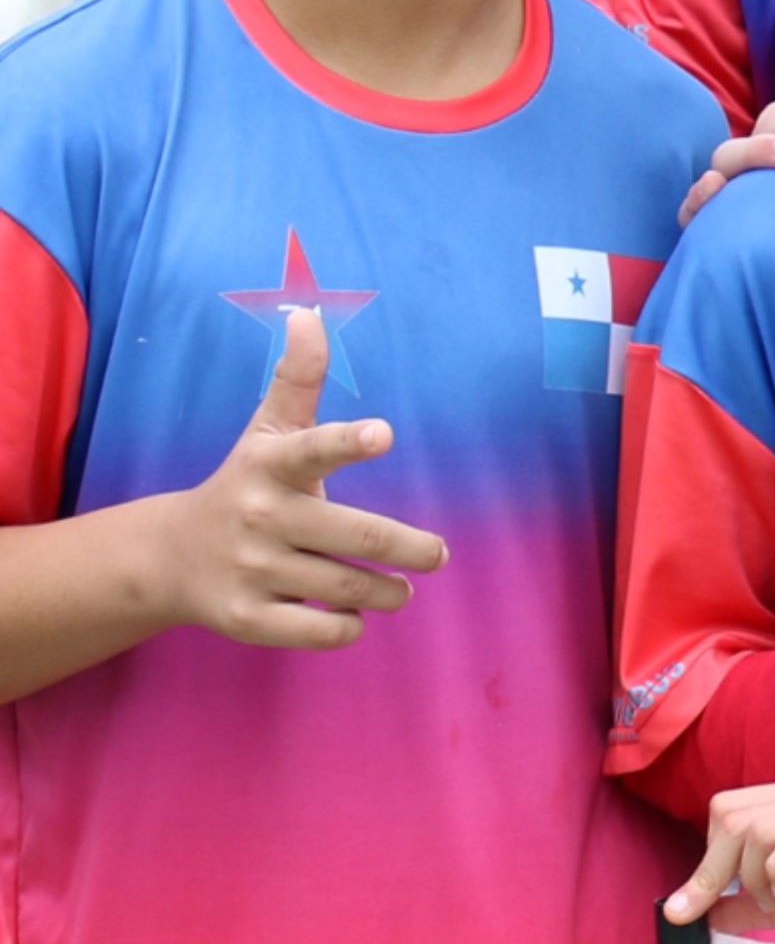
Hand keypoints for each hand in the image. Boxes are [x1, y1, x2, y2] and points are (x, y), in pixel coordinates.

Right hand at [157, 314, 448, 648]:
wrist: (169, 557)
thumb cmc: (245, 485)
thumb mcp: (267, 431)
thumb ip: (297, 380)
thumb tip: (308, 312)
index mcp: (270, 464)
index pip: (312, 447)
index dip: (348, 441)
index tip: (383, 433)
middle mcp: (259, 515)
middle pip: (356, 535)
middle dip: (410, 548)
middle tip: (436, 554)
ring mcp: (250, 569)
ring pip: (347, 586)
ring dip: (387, 591)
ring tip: (401, 587)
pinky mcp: (247, 618)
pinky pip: (321, 631)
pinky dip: (348, 626)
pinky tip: (353, 614)